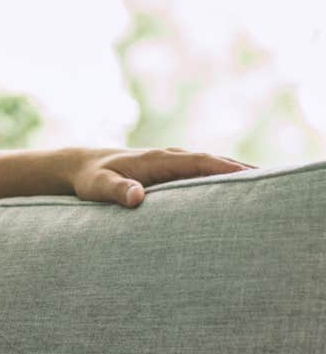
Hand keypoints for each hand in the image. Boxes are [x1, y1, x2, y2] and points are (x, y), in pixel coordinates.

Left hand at [69, 147, 257, 207]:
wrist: (81, 166)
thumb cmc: (90, 178)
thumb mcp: (98, 187)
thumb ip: (116, 191)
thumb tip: (138, 196)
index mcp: (157, 160)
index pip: (200, 163)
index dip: (226, 170)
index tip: (253, 177)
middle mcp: (169, 157)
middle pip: (213, 161)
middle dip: (242, 171)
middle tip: (274, 184)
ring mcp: (171, 162)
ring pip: (211, 165)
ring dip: (236, 173)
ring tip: (266, 188)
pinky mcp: (170, 170)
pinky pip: (202, 171)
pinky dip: (222, 176)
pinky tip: (238, 190)